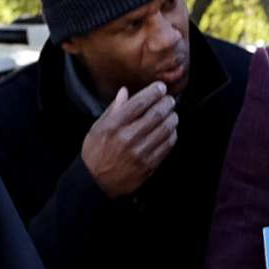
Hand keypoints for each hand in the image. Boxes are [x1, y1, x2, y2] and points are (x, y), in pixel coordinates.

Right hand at [78, 81, 178, 198]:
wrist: (96, 181)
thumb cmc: (96, 151)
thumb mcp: (98, 127)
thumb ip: (114, 109)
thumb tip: (125, 91)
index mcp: (114, 125)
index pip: (139, 103)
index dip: (153, 92)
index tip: (160, 87)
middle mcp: (128, 137)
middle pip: (156, 114)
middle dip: (166, 103)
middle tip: (169, 99)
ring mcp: (140, 152)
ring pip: (165, 129)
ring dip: (172, 118)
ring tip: (172, 113)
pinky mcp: (149, 165)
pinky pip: (167, 146)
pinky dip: (172, 135)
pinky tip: (171, 130)